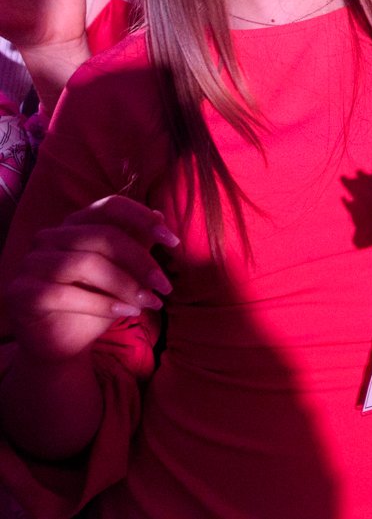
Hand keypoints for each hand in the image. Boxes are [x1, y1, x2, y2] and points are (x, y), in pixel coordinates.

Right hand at [6, 195, 177, 362]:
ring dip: (126, 285)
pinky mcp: (19, 292)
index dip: (143, 219)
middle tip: (165, 286)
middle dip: (141, 262)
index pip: (110, 206)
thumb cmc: (95, 301)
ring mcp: (30, 263)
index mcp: (74, 224)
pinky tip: (126, 313)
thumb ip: (137, 243)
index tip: (173, 241)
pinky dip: (102, 303)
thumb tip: (160, 216)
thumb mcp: (123, 270)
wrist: (63, 343)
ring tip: (150, 303)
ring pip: (86, 263)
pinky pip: (64, 293)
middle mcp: (48, 237)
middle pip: (103, 236)